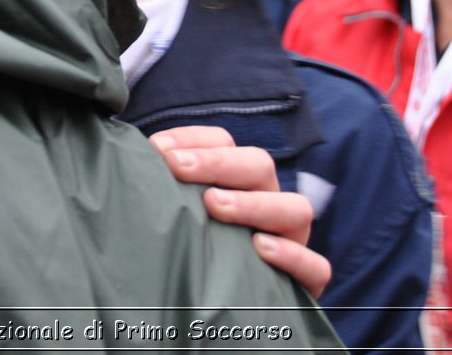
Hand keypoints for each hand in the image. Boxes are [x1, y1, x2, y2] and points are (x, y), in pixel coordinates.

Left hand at [150, 125, 330, 298]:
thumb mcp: (180, 214)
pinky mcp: (305, 281)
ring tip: (215, 206)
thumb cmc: (193, 252)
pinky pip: (316, 265)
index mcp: (238, 180)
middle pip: (260, 165)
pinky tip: (261, 249)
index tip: (158, 149)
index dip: (194, 139)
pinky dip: (292, 255)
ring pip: (296, 207)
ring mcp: (292, 239)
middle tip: (179, 169)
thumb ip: (165, 188)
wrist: (225, 312)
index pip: (225, 142)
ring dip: (254, 202)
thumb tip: (134, 161)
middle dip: (218, 163)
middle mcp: (268, 202)